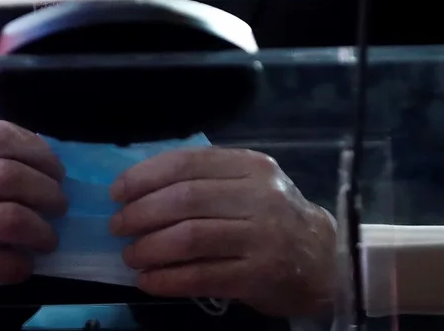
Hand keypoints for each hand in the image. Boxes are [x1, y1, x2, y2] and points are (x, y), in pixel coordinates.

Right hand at [0, 120, 66, 326]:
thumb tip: (46, 157)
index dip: (37, 151)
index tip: (56, 171)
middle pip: (9, 175)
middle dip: (47, 191)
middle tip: (59, 206)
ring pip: (12, 218)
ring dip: (41, 231)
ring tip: (47, 239)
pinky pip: (3, 261)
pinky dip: (23, 264)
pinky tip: (22, 264)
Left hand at [109, 146, 336, 316]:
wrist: (326, 260)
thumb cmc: (273, 218)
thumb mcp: (249, 184)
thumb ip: (205, 178)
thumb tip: (138, 187)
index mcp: (252, 167)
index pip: (188, 162)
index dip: (145, 177)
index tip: (118, 192)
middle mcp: (260, 197)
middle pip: (184, 200)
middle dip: (141, 213)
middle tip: (118, 226)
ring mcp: (262, 237)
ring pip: (190, 238)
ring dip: (150, 248)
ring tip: (130, 255)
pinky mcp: (259, 276)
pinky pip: (201, 276)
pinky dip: (167, 279)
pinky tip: (147, 280)